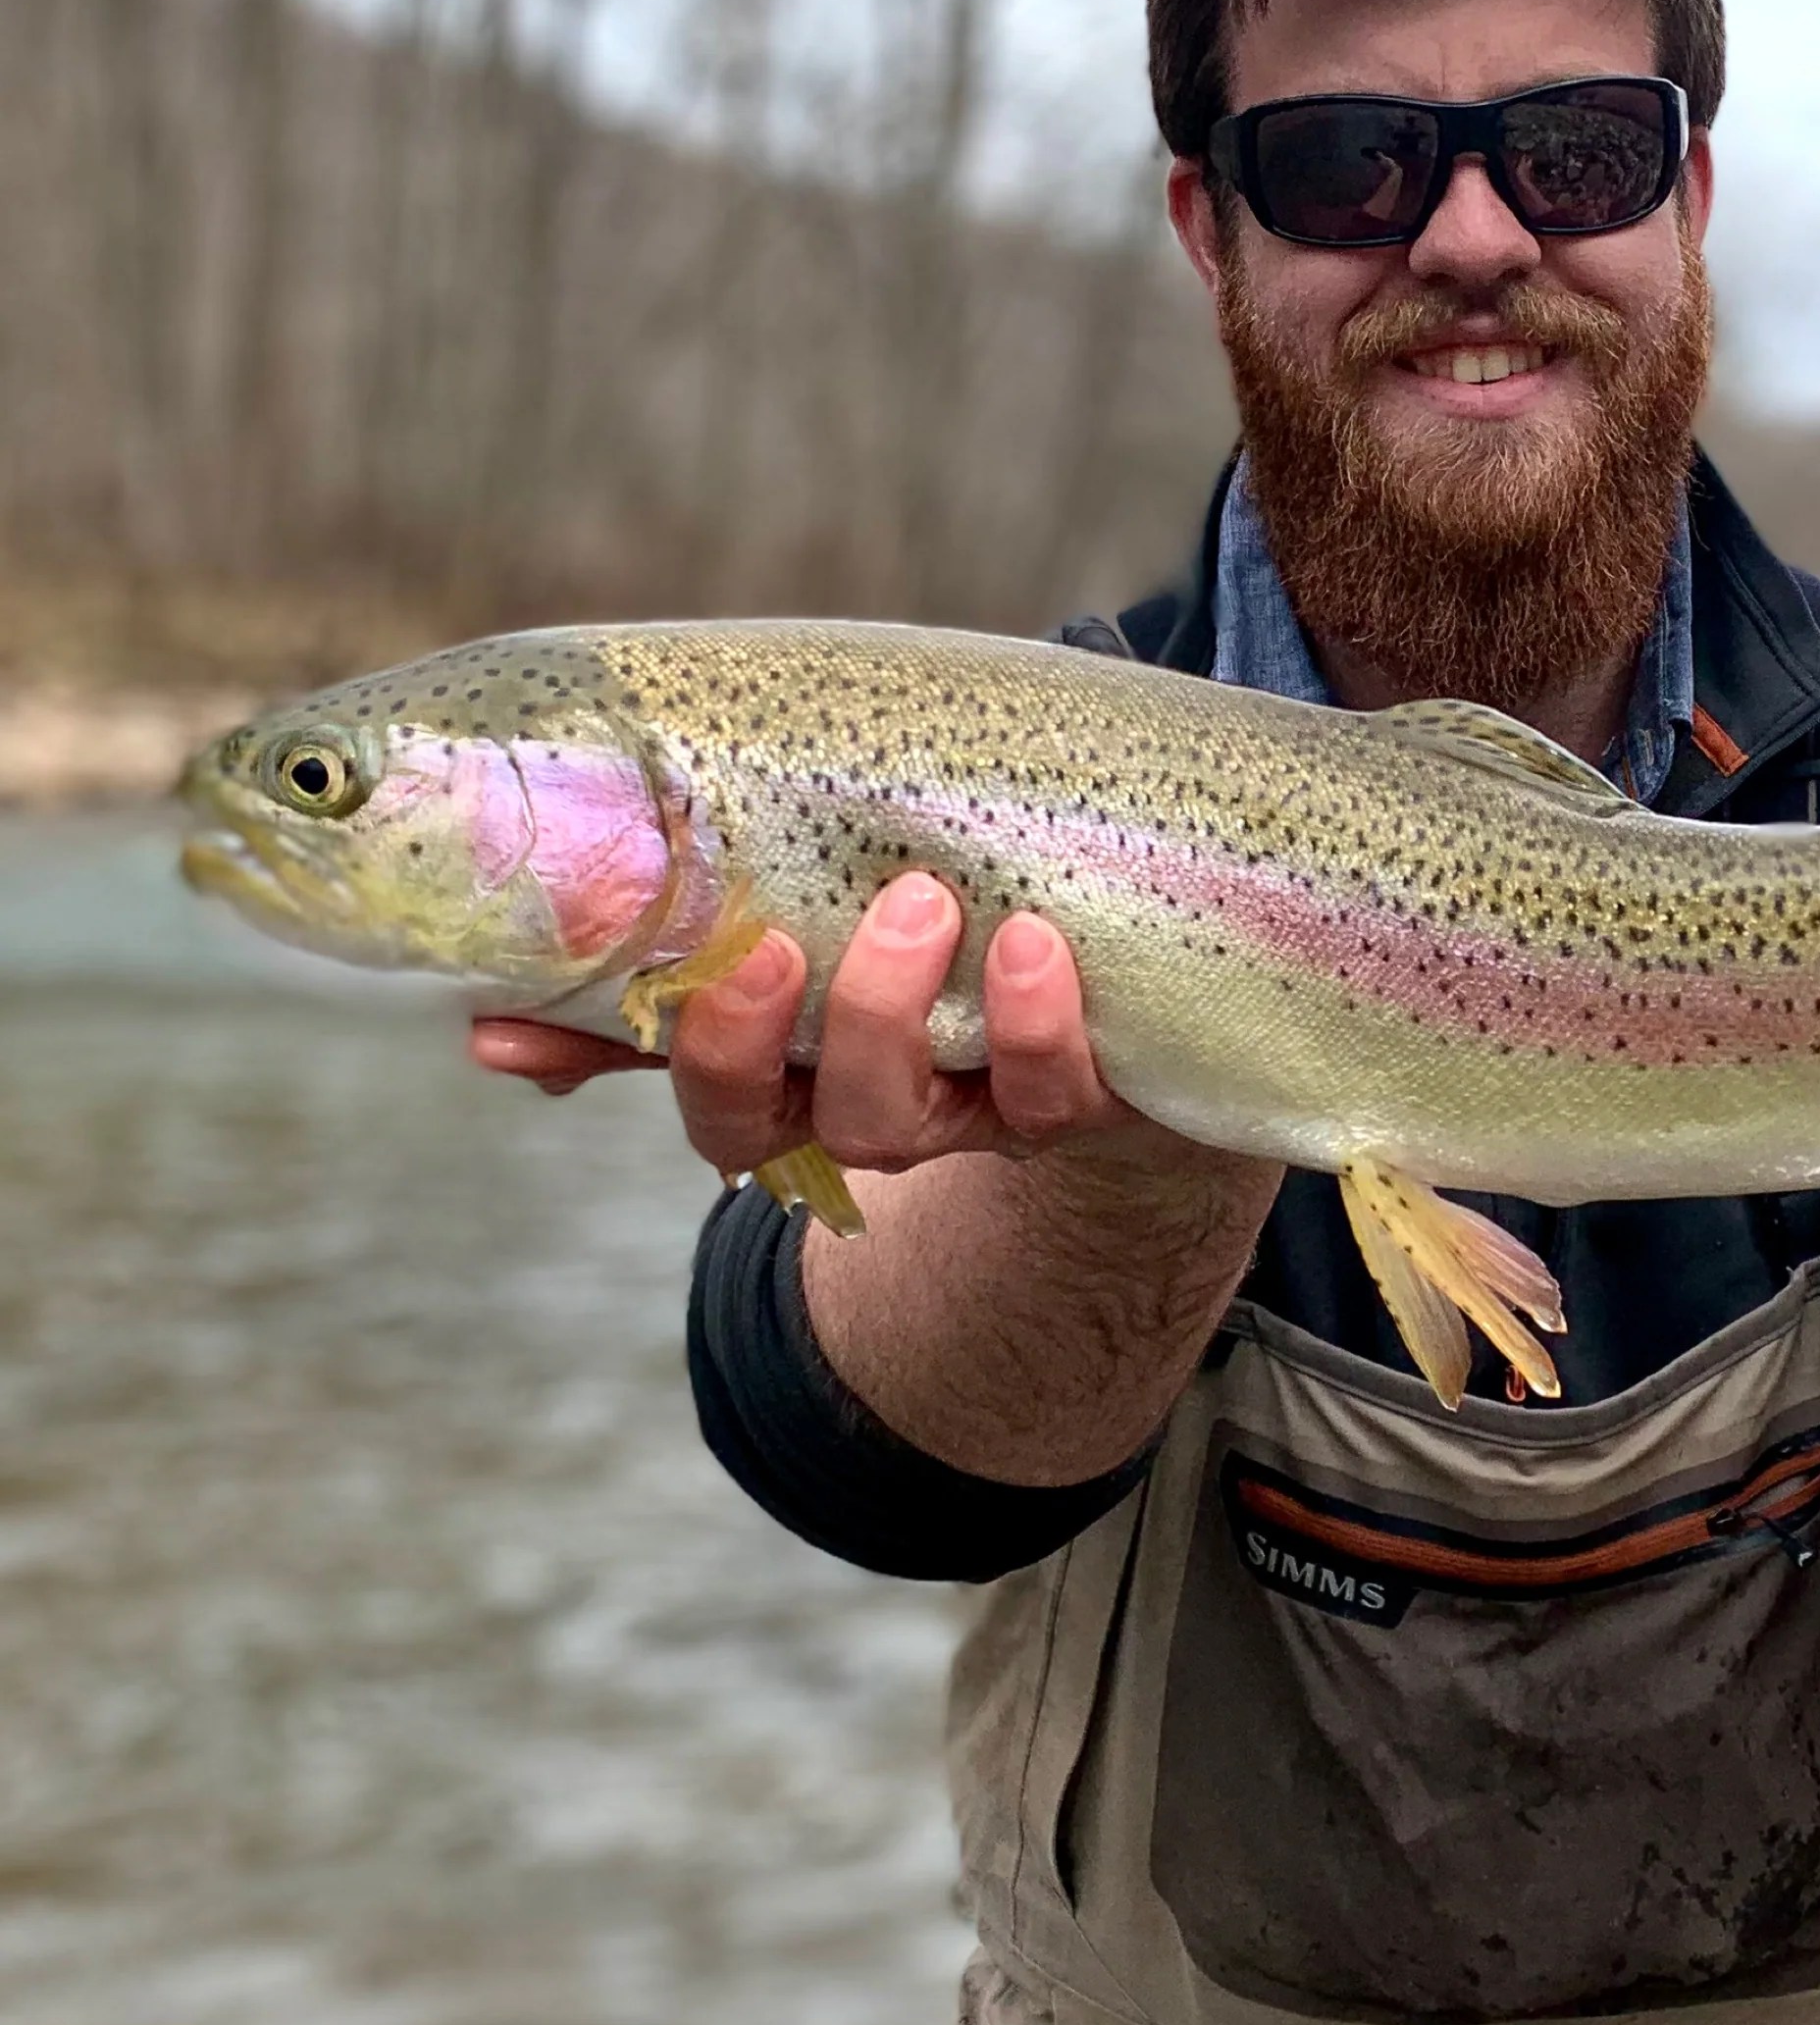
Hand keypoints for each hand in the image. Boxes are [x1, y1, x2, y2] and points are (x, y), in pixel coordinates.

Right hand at [468, 877, 1138, 1178]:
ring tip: (924, 900)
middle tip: (777, 942)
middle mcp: (883, 1113)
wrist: (1125, 996)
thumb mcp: (811, 946)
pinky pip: (1056, 1091)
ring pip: (914, 1115)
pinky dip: (1040, 1025)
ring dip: (898, 1012)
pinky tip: (1035, 943)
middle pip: (807, 1123)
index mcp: (805, 1079)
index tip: (586, 994)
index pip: (715, 1103)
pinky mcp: (1085, 1097)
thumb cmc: (936, 952)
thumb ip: (672, 975)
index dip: (656, 1055)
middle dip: (769, 1042)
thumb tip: (489, 1028)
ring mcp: (983, 1113)